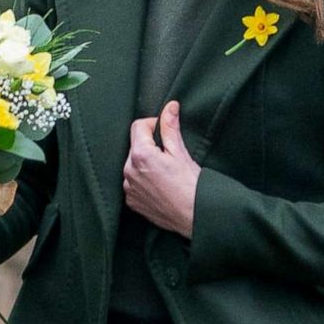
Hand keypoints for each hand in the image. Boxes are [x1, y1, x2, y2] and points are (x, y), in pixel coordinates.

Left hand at [122, 101, 200, 238]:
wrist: (195, 216)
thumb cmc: (191, 185)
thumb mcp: (180, 152)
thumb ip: (170, 127)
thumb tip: (170, 106)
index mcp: (140, 154)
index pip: (138, 126)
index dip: (153, 125)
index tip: (165, 132)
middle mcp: (129, 170)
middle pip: (135, 146)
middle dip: (149, 145)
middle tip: (168, 155)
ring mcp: (129, 187)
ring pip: (133, 165)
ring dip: (145, 164)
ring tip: (165, 173)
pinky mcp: (131, 201)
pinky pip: (133, 183)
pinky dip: (143, 181)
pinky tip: (159, 186)